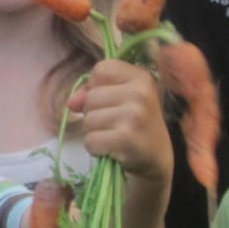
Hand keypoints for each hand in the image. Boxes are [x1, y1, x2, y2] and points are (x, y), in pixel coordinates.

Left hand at [70, 59, 171, 184]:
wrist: (156, 157)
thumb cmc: (134, 123)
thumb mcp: (120, 98)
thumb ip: (92, 91)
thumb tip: (72, 103)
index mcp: (140, 77)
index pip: (100, 70)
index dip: (96, 87)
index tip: (111, 101)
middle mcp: (141, 93)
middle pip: (91, 97)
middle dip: (94, 113)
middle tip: (115, 124)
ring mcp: (135, 116)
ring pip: (88, 120)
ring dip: (94, 132)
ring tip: (114, 136)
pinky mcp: (126, 139)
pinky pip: (91, 140)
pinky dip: (95, 148)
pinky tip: (112, 149)